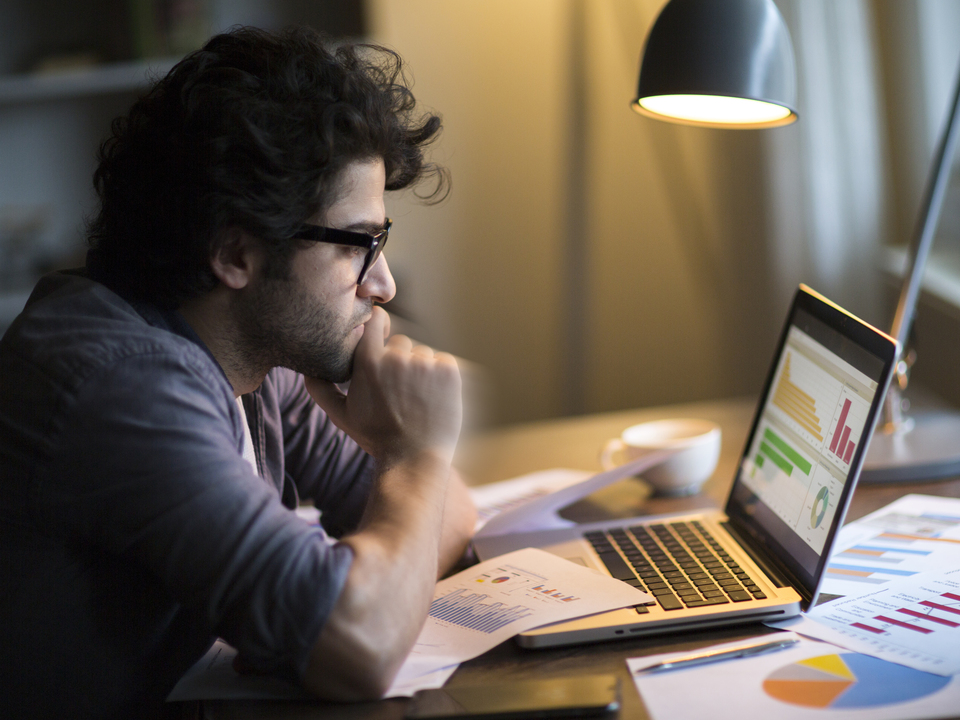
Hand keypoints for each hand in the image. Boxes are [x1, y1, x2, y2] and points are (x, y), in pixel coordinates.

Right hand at [304, 307, 461, 465]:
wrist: (414, 458)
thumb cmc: (376, 437)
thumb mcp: (342, 415)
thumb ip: (321, 389)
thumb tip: (307, 370)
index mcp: (368, 361)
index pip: (376, 320)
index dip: (379, 325)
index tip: (381, 336)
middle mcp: (396, 357)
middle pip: (401, 343)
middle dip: (399, 361)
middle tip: (399, 391)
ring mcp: (425, 363)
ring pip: (423, 354)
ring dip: (421, 370)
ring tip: (417, 400)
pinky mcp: (448, 370)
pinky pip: (444, 361)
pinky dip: (441, 376)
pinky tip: (433, 399)